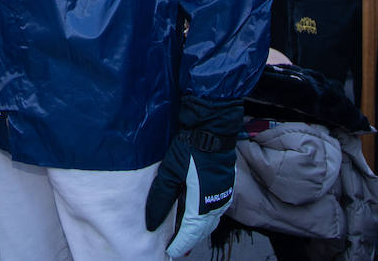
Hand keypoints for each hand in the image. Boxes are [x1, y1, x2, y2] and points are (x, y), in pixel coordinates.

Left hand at [145, 132, 236, 257]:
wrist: (212, 130)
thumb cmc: (190, 150)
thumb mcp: (169, 174)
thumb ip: (160, 200)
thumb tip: (152, 223)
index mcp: (202, 206)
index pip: (190, 234)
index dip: (180, 244)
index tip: (170, 251)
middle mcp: (216, 206)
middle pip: (201, 231)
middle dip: (189, 240)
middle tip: (175, 245)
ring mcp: (223, 198)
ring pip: (210, 223)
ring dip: (198, 230)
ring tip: (184, 234)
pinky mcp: (226, 189)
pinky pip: (215, 212)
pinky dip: (205, 219)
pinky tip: (195, 215)